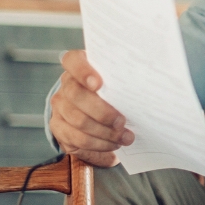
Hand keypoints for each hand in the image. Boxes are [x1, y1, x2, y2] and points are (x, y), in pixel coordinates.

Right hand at [48, 50, 133, 167]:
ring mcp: (60, 107)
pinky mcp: (59, 128)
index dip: (83, 71)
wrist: (99, 116)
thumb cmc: (115, 95)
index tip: (99, 84)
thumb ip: (122, 83)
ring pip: (79, 120)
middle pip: (76, 96)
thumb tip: (145, 88)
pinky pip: (78, 139)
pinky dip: (99, 144)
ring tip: (125, 137)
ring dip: (105, 132)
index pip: (72, 61)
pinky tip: (113, 144)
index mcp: (79, 67)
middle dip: (102, 112)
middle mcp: (66, 85)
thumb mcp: (118, 84)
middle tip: (122, 122)